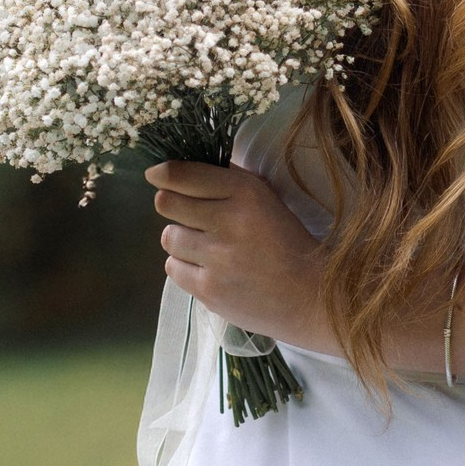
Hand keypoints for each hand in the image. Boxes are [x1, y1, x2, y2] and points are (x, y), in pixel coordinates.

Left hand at [150, 160, 328, 345]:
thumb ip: (230, 181)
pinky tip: (207, 269)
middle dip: (171, 205)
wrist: (309, 297)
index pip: (184, 174)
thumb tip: (183, 168)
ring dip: (181, 240)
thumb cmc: (287, 242)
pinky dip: (185, 267)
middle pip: (167, 203)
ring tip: (206, 247)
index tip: (156, 175)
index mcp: (246, 192)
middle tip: (188, 215)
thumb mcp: (267, 199)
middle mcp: (229, 221)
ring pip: (169, 237)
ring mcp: (217, 258)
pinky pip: (173, 268)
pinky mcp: (209, 290)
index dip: (163, 174)